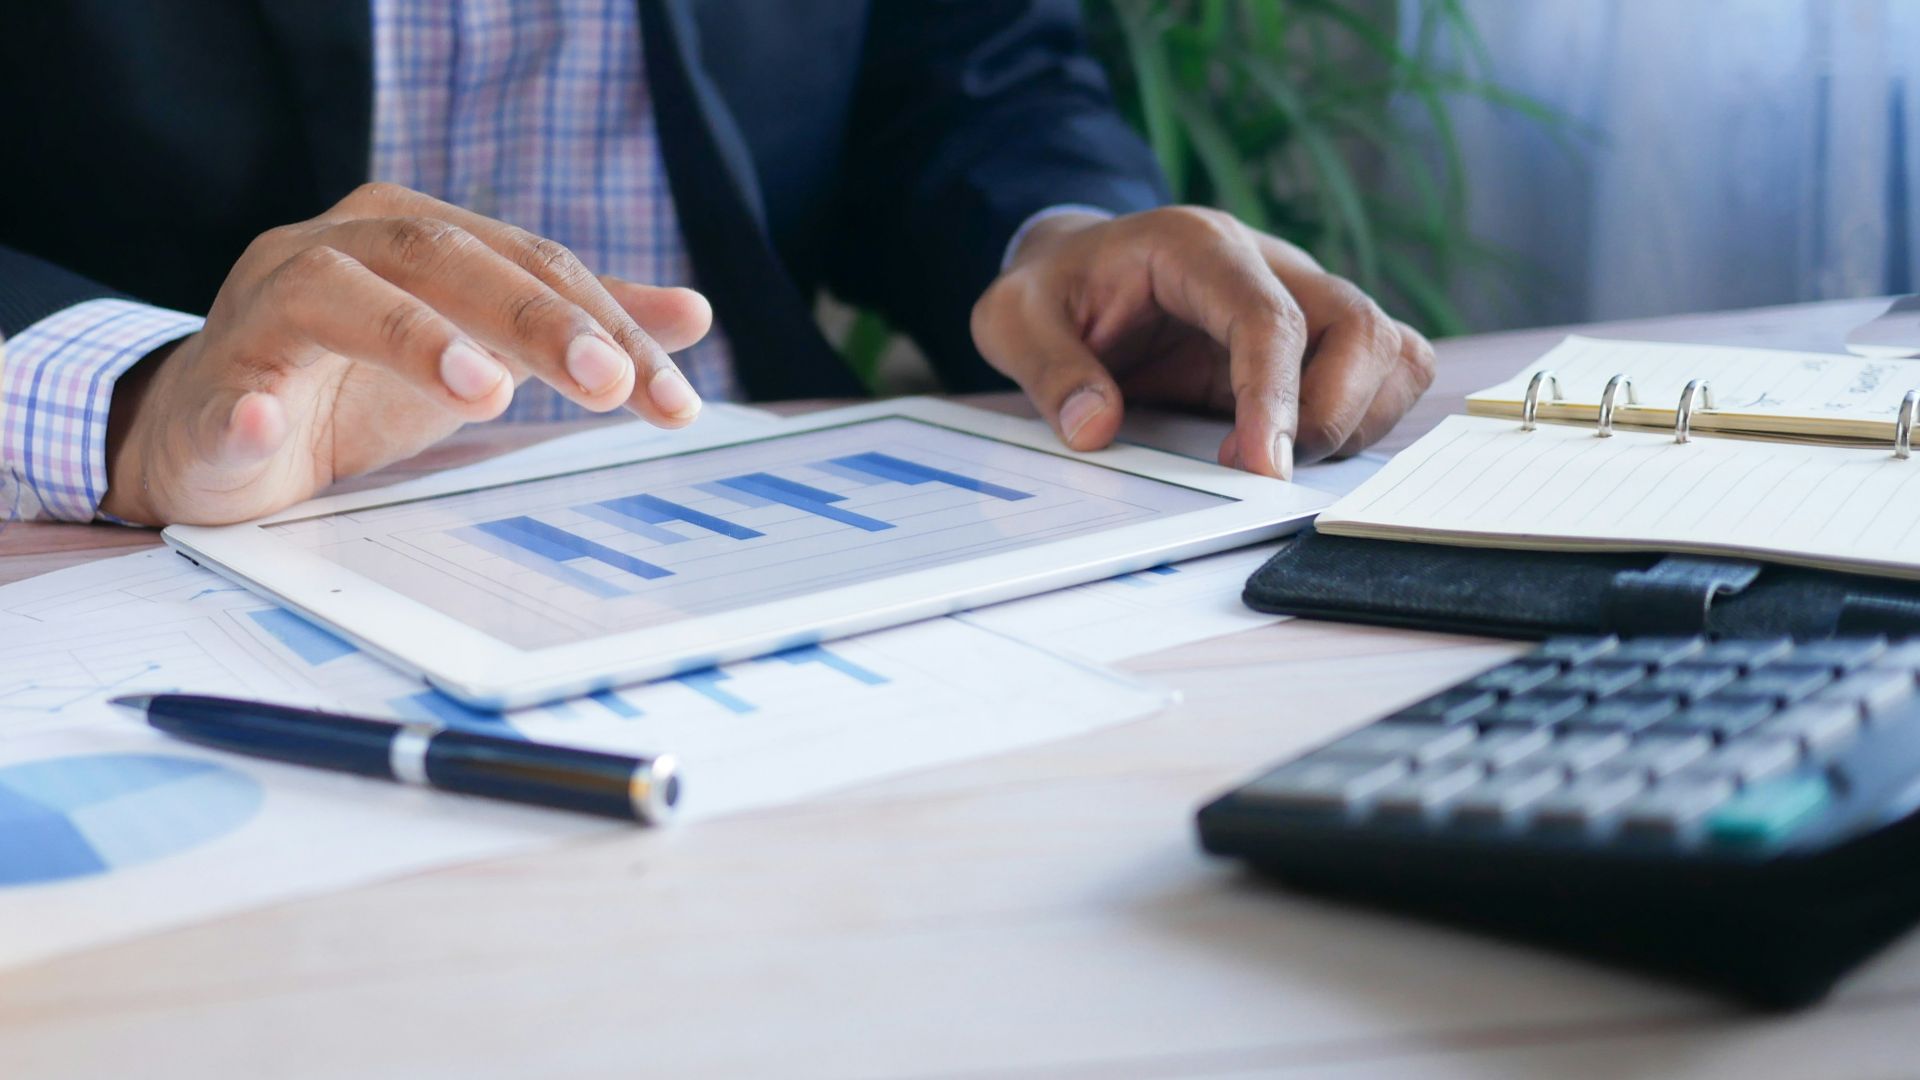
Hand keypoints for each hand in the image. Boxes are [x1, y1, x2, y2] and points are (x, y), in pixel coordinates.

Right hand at [101, 183, 711, 525]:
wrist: (222, 431)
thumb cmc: (359, 381)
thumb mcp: (484, 349)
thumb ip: (576, 326)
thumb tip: (692, 312)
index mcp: (411, 233)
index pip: (529, 264)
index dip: (608, 326)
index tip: (673, 400)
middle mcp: (338, 249)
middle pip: (443, 256)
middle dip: (535, 318)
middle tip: (608, 383)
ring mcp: (263, 310)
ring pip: (333, 293)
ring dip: (411, 336)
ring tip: (484, 388)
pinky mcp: (211, 385)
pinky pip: (225, 388)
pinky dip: (247, 405)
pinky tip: (267, 424)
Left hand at [970, 207, 1435, 478]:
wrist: (1076, 269)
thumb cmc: (1054, 290)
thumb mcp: (1013, 319)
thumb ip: (1049, 369)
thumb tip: (1096, 428)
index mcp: (1199, 247)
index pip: (1270, 317)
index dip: (1276, 396)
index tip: (1263, 468)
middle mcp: (1269, 264)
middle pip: (1359, 327)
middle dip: (1332, 414)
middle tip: (1264, 473)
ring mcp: (1302, 299)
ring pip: (1389, 349)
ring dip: (1356, 419)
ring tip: (1278, 459)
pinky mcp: (1315, 340)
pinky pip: (1384, 371)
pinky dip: (1364, 418)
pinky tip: (1298, 447)